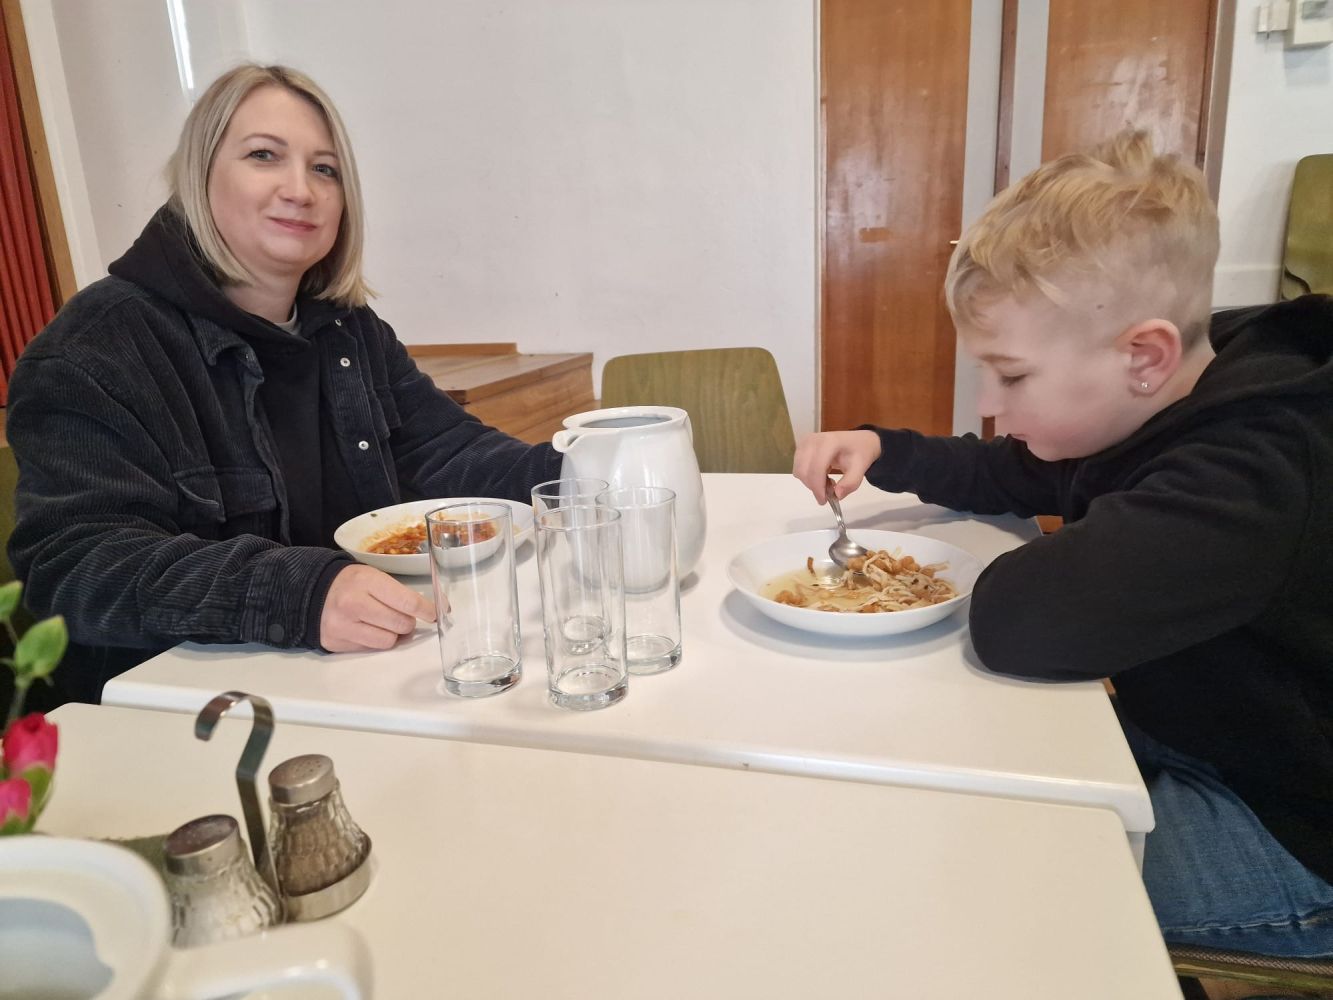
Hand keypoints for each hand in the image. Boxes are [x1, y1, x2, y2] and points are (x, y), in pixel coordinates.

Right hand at [319, 563, 435, 652]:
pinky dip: (376, 642)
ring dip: (393, 635)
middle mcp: (354, 604)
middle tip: (402, 616)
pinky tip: (369, 629)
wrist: (312, 592)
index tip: (436, 613)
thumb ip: (399, 593)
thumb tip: (431, 611)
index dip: (427, 610)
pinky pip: (371, 649)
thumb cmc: (351, 583)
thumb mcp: (373, 576)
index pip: (408, 602)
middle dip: (408, 622)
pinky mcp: (337, 643)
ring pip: (388, 642)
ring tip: (385, 624)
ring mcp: (344, 626)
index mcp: (366, 581)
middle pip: (401, 624)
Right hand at [792, 430, 881, 502]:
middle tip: (830, 491)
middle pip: (804, 471)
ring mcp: (804, 443)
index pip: (816, 468)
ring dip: (811, 482)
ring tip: (827, 481)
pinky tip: (821, 475)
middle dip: (814, 486)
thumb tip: (837, 495)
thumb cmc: (859, 453)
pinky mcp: (800, 447)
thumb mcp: (861, 468)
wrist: (857, 441)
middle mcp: (812, 440)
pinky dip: (808, 477)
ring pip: (799, 471)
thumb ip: (851, 483)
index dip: (818, 487)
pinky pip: (798, 468)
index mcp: (829, 442)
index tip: (824, 501)